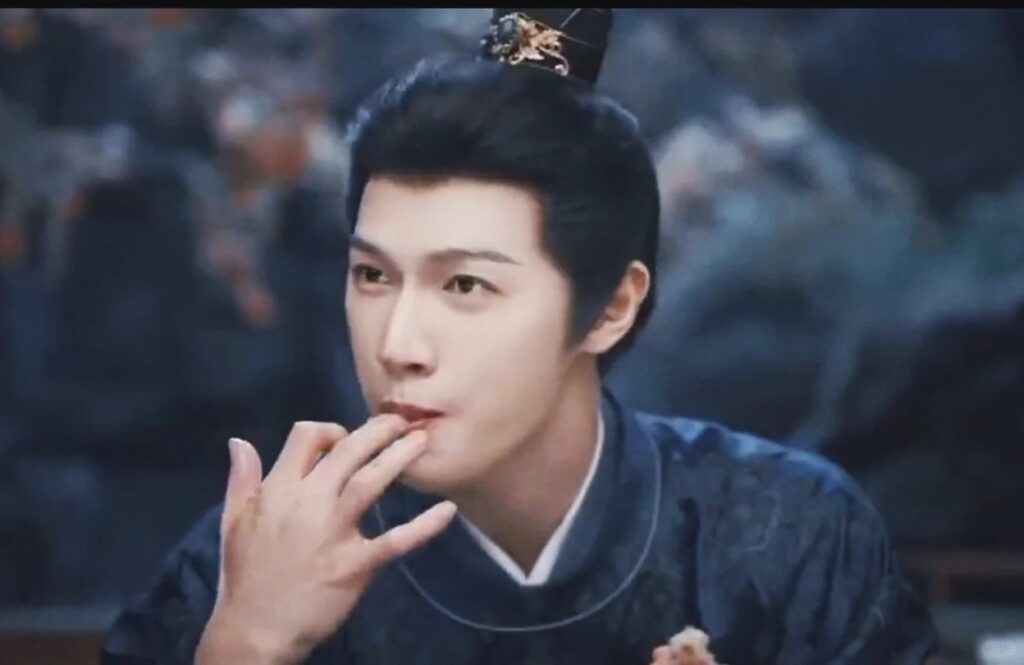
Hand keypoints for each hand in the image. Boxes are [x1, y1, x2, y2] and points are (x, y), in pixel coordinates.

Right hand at [196, 417, 457, 664]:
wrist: (254, 631)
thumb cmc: (245, 576)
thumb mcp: (233, 522)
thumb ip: (241, 478)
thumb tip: (240, 441)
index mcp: (278, 491)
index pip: (306, 438)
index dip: (330, 430)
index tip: (345, 439)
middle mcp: (307, 504)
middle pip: (347, 453)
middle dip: (377, 431)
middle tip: (401, 422)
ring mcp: (333, 534)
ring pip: (370, 483)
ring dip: (398, 458)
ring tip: (421, 442)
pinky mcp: (355, 565)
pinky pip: (396, 541)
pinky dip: (424, 526)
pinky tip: (447, 510)